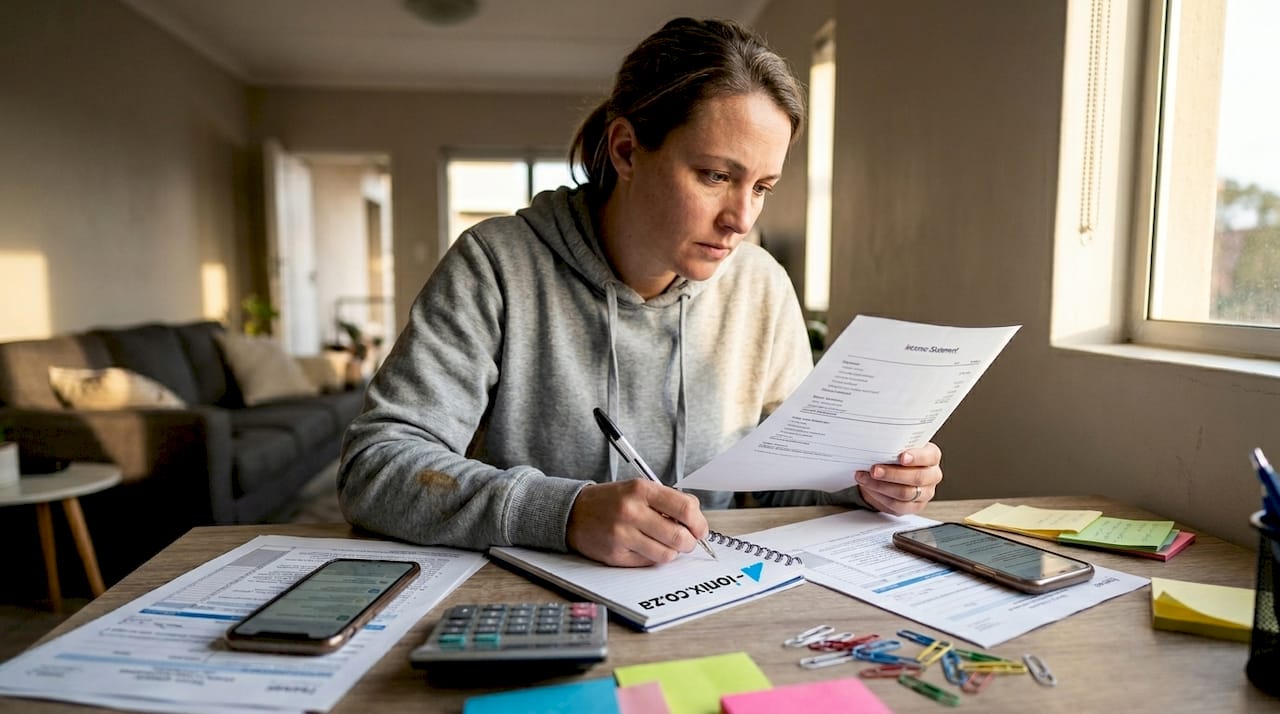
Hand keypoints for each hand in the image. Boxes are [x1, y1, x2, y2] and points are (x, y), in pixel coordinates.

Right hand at [566, 479, 709, 566]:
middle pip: (679, 536)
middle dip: (689, 542)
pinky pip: (648, 563)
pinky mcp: (616, 555)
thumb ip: (668, 500)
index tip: (700, 529)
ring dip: (672, 552)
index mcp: (641, 489)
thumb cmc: (612, 501)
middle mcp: (631, 511)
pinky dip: (653, 558)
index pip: (685, 508)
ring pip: (666, 554)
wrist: (574, 513)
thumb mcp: (639, 488)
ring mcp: (622, 535)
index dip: (699, 523)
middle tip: (687, 540)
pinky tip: (645, 547)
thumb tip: (696, 519)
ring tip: (664, 544)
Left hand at [854, 442, 942, 514]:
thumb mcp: (896, 447)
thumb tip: (876, 445)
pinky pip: (897, 505)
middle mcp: (932, 475)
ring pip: (905, 493)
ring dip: (881, 485)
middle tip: (874, 470)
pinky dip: (880, 496)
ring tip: (865, 478)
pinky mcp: (914, 507)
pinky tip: (869, 487)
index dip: (916, 457)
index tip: (901, 457)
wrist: (891, 474)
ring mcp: (925, 493)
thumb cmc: (895, 456)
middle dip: (893, 474)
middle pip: (918, 477)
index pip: (930, 456)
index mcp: (931, 456)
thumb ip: (893, 446)